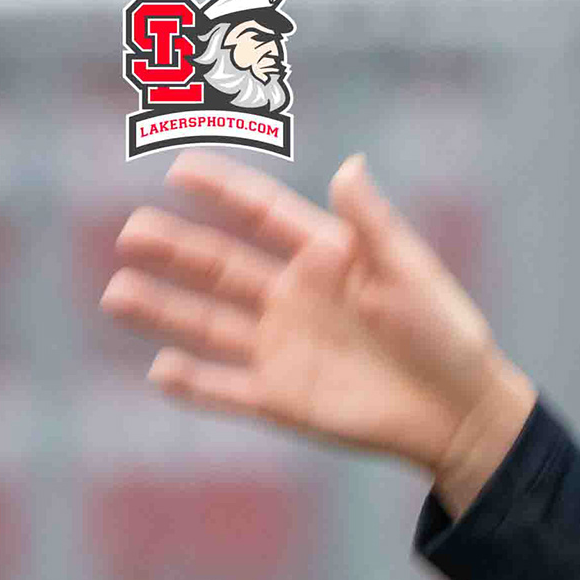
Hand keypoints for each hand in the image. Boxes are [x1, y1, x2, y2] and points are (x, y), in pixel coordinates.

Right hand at [104, 150, 537, 517]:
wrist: (463, 413)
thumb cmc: (446, 336)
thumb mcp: (410, 273)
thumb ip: (372, 224)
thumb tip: (349, 166)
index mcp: (324, 257)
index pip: (261, 215)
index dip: (223, 191)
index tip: (178, 170)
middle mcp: (293, 298)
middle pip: (220, 266)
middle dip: (173, 249)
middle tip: (130, 233)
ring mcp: (283, 347)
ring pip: (208, 325)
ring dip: (162, 310)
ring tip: (116, 293)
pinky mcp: (283, 398)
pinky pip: (226, 389)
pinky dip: (193, 384)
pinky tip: (160, 370)